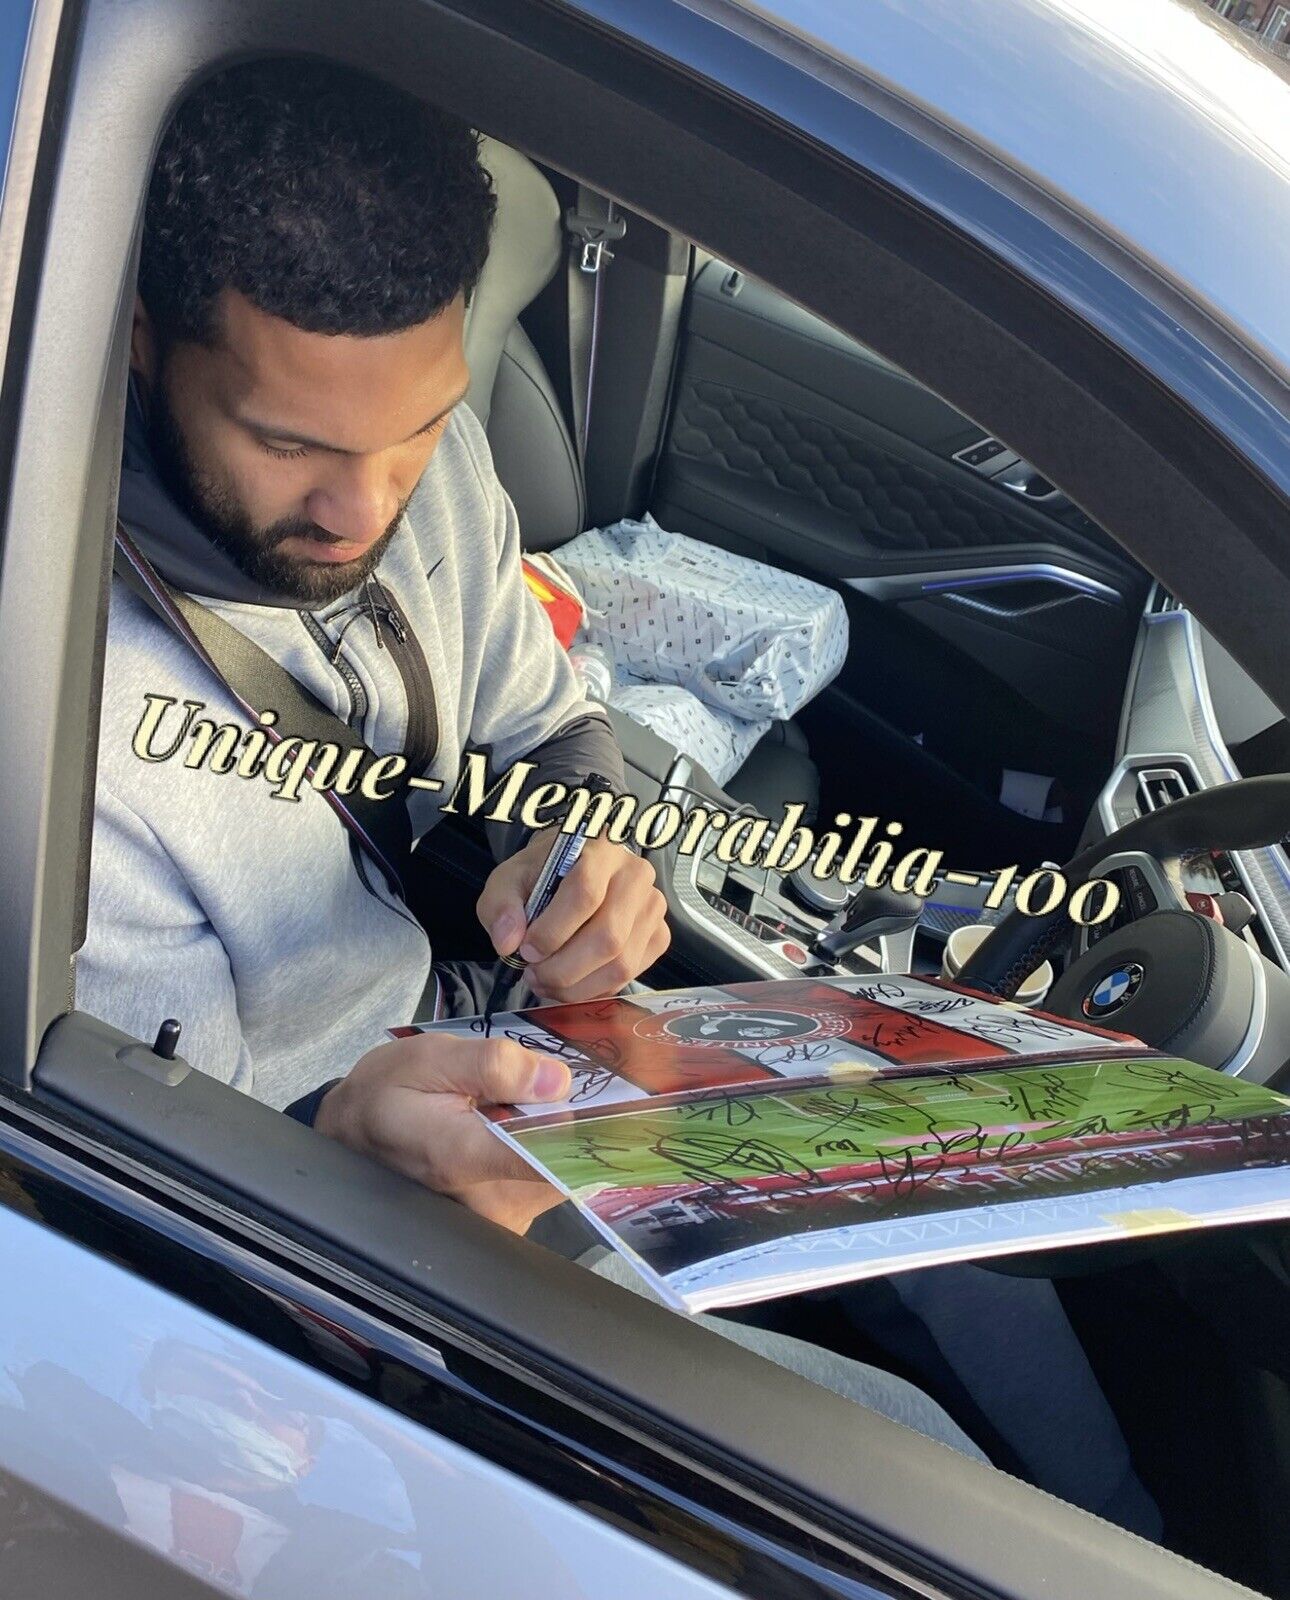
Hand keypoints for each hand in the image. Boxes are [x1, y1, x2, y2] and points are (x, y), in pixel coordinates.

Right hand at [314, 1032, 571, 1232]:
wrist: (354, 1140)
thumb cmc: (386, 1097)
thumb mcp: (427, 1060)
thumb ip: (490, 1066)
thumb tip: (557, 1080)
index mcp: (464, 1156)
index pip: (552, 1155)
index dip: (595, 1124)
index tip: (621, 1094)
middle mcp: (490, 1201)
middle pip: (569, 1158)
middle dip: (579, 1114)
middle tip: (578, 1071)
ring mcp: (503, 1216)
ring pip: (565, 1167)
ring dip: (565, 1129)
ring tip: (543, 1094)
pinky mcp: (511, 1218)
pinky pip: (551, 1177)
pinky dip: (551, 1146)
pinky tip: (529, 1118)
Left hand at [477, 829, 669, 1003]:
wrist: (573, 870)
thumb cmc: (544, 874)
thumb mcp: (509, 879)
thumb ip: (502, 906)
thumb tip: (508, 942)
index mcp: (600, 849)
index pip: (585, 894)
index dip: (553, 931)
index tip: (526, 950)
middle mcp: (635, 875)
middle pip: (608, 937)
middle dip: (563, 969)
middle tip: (533, 975)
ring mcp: (652, 907)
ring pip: (621, 963)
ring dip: (577, 985)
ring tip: (547, 982)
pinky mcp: (658, 935)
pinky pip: (630, 975)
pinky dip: (595, 989)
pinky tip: (572, 983)